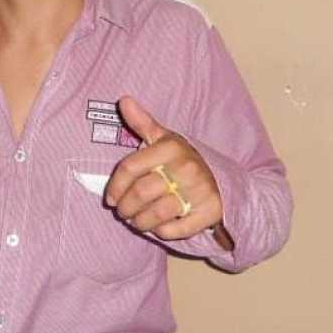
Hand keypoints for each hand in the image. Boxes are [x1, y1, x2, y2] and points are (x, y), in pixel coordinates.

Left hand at [106, 96, 230, 245]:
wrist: (222, 180)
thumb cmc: (182, 159)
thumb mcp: (164, 139)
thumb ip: (141, 122)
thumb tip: (123, 100)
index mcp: (171, 147)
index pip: (130, 168)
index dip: (115, 187)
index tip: (110, 199)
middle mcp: (187, 168)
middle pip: (141, 194)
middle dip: (125, 207)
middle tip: (123, 212)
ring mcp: (200, 191)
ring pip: (156, 215)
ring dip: (140, 222)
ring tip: (136, 221)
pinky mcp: (209, 213)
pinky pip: (176, 230)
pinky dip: (162, 232)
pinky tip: (158, 227)